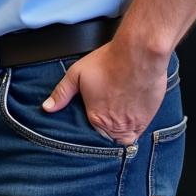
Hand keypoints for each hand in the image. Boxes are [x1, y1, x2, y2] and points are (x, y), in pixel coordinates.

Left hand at [42, 40, 169, 144]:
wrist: (138, 55)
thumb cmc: (109, 63)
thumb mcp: (76, 74)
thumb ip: (62, 93)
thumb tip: (47, 107)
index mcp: (97, 118)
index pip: (91, 136)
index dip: (90, 131)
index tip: (90, 123)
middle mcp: (116, 125)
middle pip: (109, 140)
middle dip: (105, 134)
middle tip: (103, 121)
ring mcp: (134, 123)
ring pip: (125, 138)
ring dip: (120, 133)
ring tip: (115, 119)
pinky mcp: (148, 118)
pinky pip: (139, 132)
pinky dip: (133, 127)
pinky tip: (128, 114)